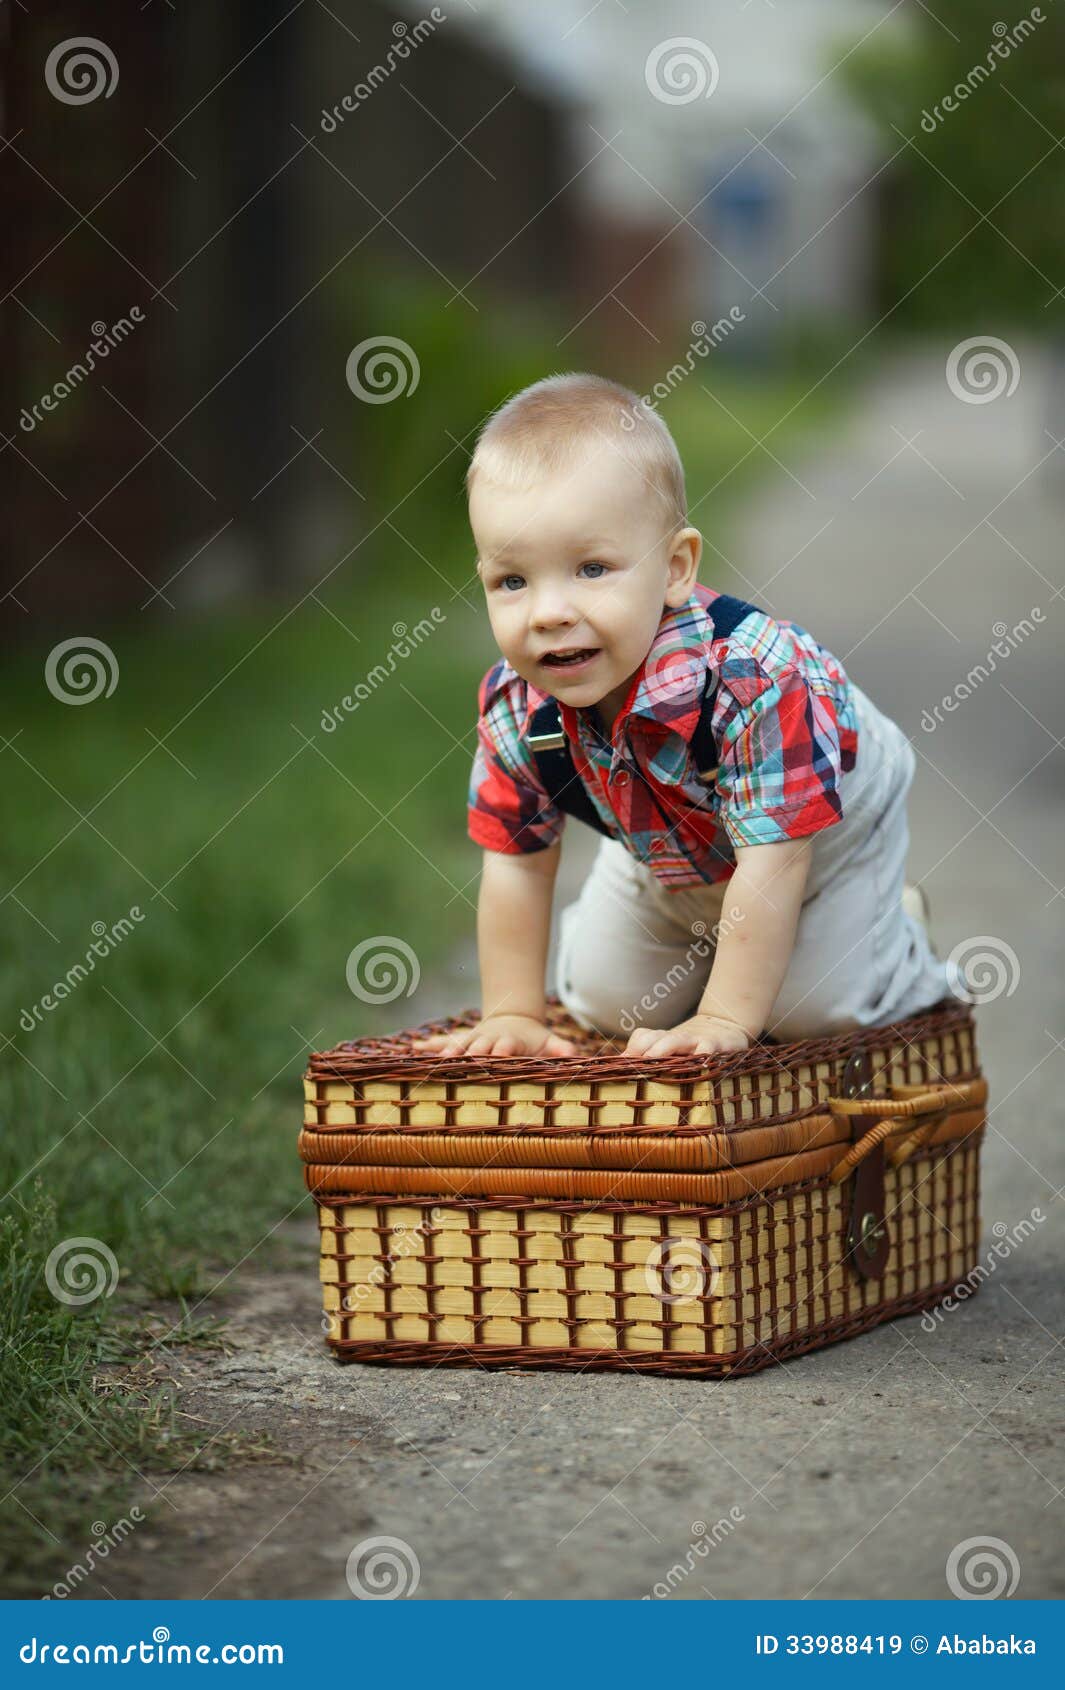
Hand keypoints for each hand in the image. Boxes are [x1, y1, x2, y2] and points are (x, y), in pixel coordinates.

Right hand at [409, 1014, 579, 1057]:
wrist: (513, 1020)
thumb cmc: (532, 1040)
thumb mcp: (548, 1042)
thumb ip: (560, 1048)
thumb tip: (575, 1055)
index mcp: (508, 1041)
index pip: (505, 1046)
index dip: (501, 1050)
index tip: (497, 1055)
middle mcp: (487, 1039)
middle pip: (477, 1046)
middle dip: (469, 1053)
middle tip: (460, 1061)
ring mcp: (472, 1040)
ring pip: (458, 1045)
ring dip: (447, 1051)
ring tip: (435, 1058)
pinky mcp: (460, 1042)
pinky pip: (443, 1043)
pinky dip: (429, 1046)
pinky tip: (413, 1049)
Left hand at [623, 1014, 750, 1059]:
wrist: (726, 1028)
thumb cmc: (692, 1045)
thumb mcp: (670, 1047)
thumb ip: (648, 1051)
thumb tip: (624, 1062)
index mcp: (664, 1039)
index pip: (643, 1037)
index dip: (633, 1047)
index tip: (621, 1062)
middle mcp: (677, 1037)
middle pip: (656, 1037)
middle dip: (642, 1047)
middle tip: (630, 1062)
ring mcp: (696, 1040)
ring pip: (677, 1040)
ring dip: (662, 1047)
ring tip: (650, 1058)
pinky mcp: (716, 1045)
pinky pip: (708, 1049)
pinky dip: (702, 1055)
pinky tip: (695, 1065)